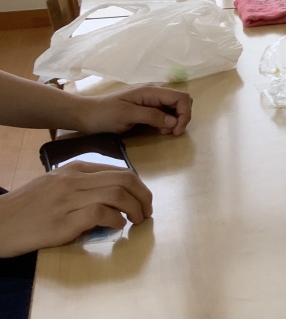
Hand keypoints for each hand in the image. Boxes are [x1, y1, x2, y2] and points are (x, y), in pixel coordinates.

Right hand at [0, 161, 151, 257]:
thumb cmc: (27, 206)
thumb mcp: (55, 184)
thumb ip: (82, 184)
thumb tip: (112, 195)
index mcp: (74, 169)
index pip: (119, 170)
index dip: (138, 186)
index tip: (144, 200)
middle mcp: (73, 180)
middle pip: (123, 179)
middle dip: (143, 195)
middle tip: (147, 211)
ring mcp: (67, 200)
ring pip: (115, 193)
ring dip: (134, 208)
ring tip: (137, 220)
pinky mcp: (61, 222)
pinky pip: (99, 213)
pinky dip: (115, 220)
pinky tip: (117, 227)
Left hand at [80, 86, 192, 135]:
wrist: (85, 115)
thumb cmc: (104, 114)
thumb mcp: (127, 115)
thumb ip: (152, 116)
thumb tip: (174, 121)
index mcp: (152, 91)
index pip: (181, 97)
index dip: (185, 114)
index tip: (176, 131)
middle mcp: (155, 92)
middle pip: (181, 101)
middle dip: (182, 117)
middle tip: (170, 132)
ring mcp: (151, 99)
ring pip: (175, 107)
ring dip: (175, 120)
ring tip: (162, 132)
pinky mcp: (147, 107)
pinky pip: (165, 112)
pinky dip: (167, 122)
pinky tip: (157, 129)